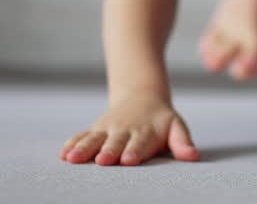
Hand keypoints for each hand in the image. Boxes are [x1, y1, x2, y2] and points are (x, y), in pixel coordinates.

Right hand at [60, 94, 199, 165]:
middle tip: (102, 160)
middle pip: (115, 143)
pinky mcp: (95, 131)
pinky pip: (81, 136)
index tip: (128, 159)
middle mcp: (123, 132)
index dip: (134, 151)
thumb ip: (182, 141)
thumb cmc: (161, 121)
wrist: (142, 97)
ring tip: (72, 158)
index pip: (139, 144)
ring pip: (93, 140)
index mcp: (145, 133)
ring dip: (83, 148)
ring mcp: (107, 131)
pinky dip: (72, 144)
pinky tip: (63, 154)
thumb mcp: (176, 127)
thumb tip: (193, 156)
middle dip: (108, 151)